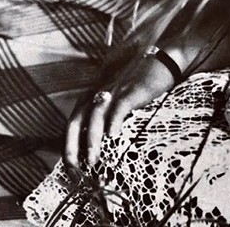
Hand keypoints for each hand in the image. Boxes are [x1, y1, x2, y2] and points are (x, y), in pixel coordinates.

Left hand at [64, 51, 176, 170]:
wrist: (161, 60)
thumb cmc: (141, 83)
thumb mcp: (119, 98)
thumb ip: (108, 114)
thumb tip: (103, 143)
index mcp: (95, 96)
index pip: (73, 121)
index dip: (68, 144)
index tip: (70, 168)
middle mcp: (100, 93)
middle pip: (77, 119)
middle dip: (72, 145)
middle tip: (73, 169)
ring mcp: (115, 91)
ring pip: (95, 115)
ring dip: (91, 138)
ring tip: (92, 159)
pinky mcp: (132, 90)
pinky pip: (119, 106)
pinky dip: (114, 120)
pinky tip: (112, 134)